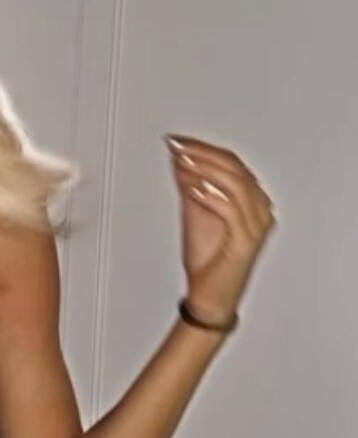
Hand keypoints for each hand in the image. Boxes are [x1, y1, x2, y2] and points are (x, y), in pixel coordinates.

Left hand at [165, 134, 276, 325]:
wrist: (210, 297)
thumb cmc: (208, 262)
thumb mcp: (195, 214)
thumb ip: (191, 186)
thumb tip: (180, 159)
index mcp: (250, 199)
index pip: (230, 162)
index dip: (204, 148)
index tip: (179, 140)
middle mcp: (258, 209)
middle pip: (235, 169)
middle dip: (204, 154)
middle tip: (179, 146)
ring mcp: (256, 225)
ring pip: (236, 185)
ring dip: (207, 170)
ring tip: (184, 162)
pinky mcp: (247, 241)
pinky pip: (232, 211)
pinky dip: (212, 197)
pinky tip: (195, 188)